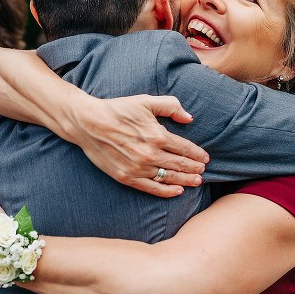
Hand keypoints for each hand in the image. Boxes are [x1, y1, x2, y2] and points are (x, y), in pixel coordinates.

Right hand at [73, 95, 208, 197]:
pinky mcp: (127, 177)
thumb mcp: (146, 101)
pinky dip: (166, 191)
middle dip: (194, 169)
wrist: (88, 123)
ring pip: (169, 178)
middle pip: (180, 165)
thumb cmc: (118, 109)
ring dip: (185, 181)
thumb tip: (189, 118)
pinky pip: (152, 188)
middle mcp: (150, 154)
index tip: (205, 158)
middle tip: (204, 171)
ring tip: (196, 182)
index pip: (185, 149)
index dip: (197, 154)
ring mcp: (138, 168)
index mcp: (158, 135)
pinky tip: (177, 191)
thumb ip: (171, 106)